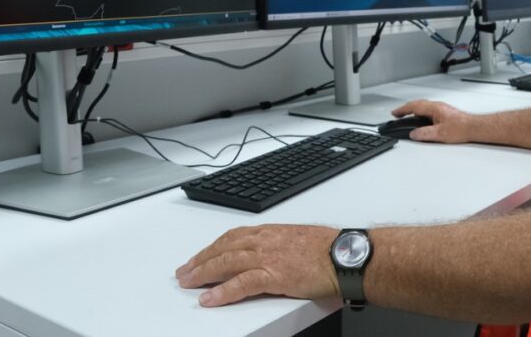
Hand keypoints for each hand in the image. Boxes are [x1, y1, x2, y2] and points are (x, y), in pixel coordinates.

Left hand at [176, 224, 339, 306]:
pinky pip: (241, 283)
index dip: (214, 246)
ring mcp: (268, 257)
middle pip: (224, 248)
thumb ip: (281, 245)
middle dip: (201, 259)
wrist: (345, 255)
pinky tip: (209, 299)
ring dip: (203, 272)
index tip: (202, 255)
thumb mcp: (299, 240)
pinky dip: (223, 292)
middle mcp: (265, 240)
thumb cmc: (329, 250)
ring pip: (226, 262)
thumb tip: (273, 254)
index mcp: (271, 231)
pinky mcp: (274, 274)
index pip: (234, 236)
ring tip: (188, 282)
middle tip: (185, 271)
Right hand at [391, 100, 476, 143]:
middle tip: (398, 114)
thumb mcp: (440, 134)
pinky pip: (429, 111)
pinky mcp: (445, 113)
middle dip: (406, 109)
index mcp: (434, 108)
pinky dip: (421, 114)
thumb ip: (424, 134)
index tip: (395, 113)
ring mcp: (441, 109)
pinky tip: (422, 121)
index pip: (414, 107)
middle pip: (417, 105)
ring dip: (414, 111)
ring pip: (423, 107)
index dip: (402, 110)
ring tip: (407, 118)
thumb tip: (414, 134)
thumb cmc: (462, 128)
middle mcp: (437, 106)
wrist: (474, 127)